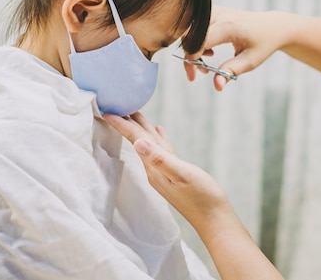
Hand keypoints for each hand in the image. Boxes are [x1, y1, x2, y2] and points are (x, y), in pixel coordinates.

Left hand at [103, 112, 233, 229]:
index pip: (135, 140)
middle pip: (139, 140)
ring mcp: (164, 172)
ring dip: (141, 129)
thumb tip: (138, 143)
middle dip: (128, 122)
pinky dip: (158, 139)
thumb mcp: (182, 174)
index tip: (106, 111)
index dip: (121, 125)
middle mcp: (155, 169)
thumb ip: (160, 159)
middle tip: (117, 104)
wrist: (214, 218)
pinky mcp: (174, 173)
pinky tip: (158, 132)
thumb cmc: (202, 197)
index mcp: (155, 167)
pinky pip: (161, 151)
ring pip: (149, 144)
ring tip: (135, 114)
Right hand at [184, 6, 288, 90]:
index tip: (193, 76)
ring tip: (209, 59)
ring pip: (189, 31)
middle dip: (191, 56)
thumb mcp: (250, 61)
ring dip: (194, 48)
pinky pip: (194, 27)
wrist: (271, 26)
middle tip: (203, 70)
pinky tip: (210, 50)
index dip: (191, 60)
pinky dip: (197, 41)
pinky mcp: (211, 11)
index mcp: (228, 26)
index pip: (198, 42)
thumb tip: (217, 86)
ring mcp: (214, 10)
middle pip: (190, 36)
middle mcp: (219, 14)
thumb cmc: (262, 43)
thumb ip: (231, 71)